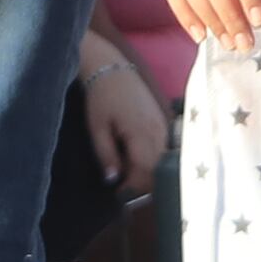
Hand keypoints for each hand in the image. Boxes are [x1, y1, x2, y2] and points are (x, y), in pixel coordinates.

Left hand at [77, 45, 169, 188]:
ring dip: (148, 170)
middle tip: (122, 184)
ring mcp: (163, 125)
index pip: (145, 171)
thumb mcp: (97, 128)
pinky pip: (163, 148)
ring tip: (127, 168)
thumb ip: (106, 155)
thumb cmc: (101, 98)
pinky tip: (135, 155)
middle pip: (158, 169)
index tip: (119, 193)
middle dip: (142, 182)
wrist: (111, 68)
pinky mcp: (163, 121)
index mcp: (141, 133)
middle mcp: (158, 131)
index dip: (133, 186)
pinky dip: (152, 158)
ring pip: (163, 160)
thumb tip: (113, 180)